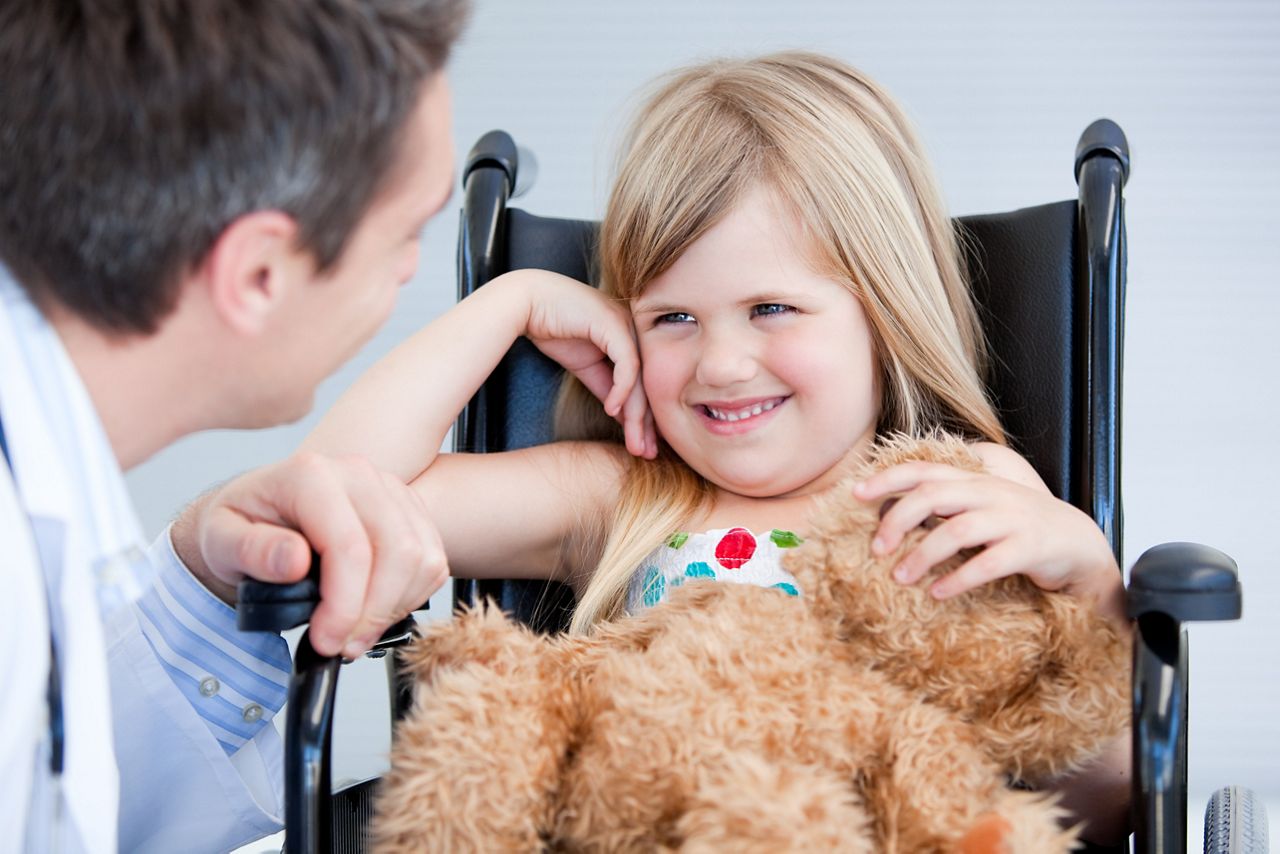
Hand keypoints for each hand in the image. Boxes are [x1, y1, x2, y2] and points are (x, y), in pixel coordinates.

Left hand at [172, 452, 448, 656]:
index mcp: (311, 475)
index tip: (326, 640)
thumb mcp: (221, 540)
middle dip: (375, 612)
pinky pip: (433, 561)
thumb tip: (293, 561)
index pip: (350, 546)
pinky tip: (374, 609)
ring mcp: (391, 490)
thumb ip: (251, 550)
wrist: (259, 515)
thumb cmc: (240, 526)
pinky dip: (410, 597)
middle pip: (399, 552)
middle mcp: (358, 475)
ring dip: (394, 609)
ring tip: (354, 632)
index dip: (345, 605)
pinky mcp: (410, 511)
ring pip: (423, 559)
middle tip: (342, 645)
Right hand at [516, 270, 656, 458]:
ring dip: (637, 415)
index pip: (646, 384)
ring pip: (640, 378)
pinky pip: (626, 365)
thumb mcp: (586, 367)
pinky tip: (612, 411)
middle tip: (646, 453)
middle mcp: (635, 331)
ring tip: (635, 442)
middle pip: (648, 384)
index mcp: (631, 339)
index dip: (646, 418)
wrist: (528, 302)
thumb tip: (622, 415)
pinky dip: (621, 391)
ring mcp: (627, 325)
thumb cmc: (554, 329)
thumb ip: (606, 387)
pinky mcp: (614, 324)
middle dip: (647, 423)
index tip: (644, 446)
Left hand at [852, 447, 1119, 607]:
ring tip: (900, 578)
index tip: (855, 494)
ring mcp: (1012, 518)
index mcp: (974, 480)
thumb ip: (943, 505)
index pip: (924, 470)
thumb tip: (891, 516)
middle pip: (933, 496)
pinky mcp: (1029, 548)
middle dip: (898, 521)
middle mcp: (990, 492)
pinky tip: (938, 593)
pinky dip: (959, 579)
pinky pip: (988, 563)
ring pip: (958, 531)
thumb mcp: (979, 507)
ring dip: (923, 556)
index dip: (888, 478)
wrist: (1076, 543)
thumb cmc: (1015, 527)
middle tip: (876, 548)